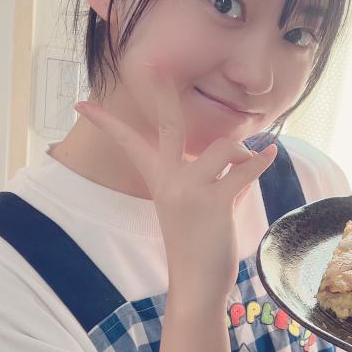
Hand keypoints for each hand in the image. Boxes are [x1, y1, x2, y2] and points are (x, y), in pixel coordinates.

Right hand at [74, 62, 277, 300]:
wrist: (196, 286)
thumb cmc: (197, 249)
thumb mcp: (197, 209)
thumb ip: (216, 180)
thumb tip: (246, 161)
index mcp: (159, 181)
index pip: (130, 143)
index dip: (106, 122)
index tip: (81, 104)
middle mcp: (169, 181)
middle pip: (168, 125)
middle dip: (162, 94)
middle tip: (155, 65)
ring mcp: (189, 190)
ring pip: (222, 146)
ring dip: (240, 152)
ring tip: (248, 165)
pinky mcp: (214, 202)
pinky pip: (244, 170)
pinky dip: (260, 162)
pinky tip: (270, 156)